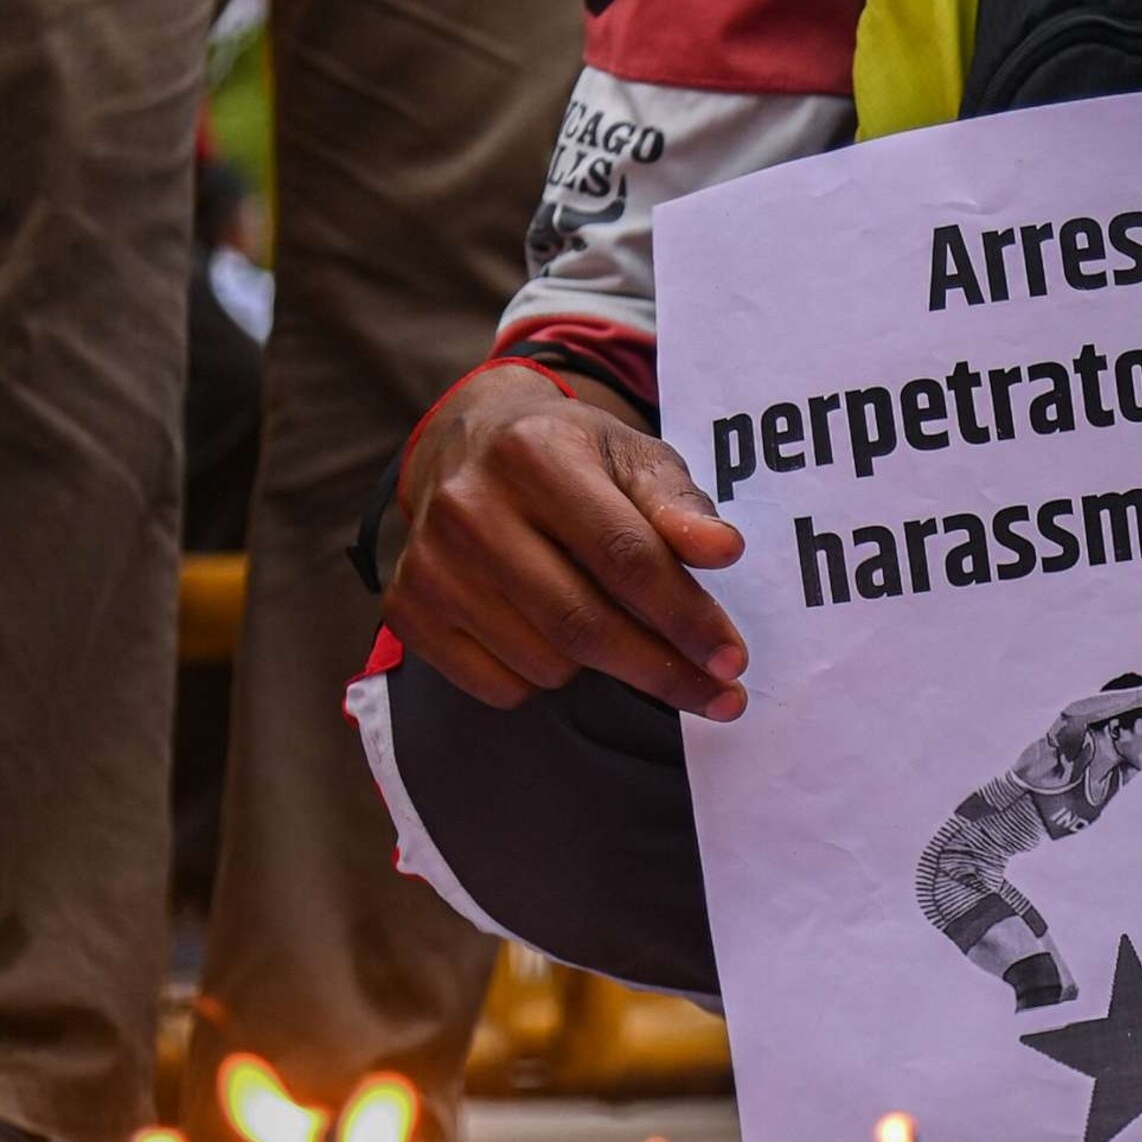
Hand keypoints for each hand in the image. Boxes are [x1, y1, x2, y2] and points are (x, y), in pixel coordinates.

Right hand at [385, 365, 750, 718]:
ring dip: (600, 667)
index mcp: (534, 453)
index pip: (625, 556)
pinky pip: (500, 686)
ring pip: (546, 663)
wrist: (467, 444)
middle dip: (662, 670)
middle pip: (583, 623)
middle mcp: (469, 506)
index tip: (733, 660)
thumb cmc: (572, 458)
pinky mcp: (409, 606)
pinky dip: (543, 678)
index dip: (687, 617)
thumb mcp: (632, 458)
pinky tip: (549, 634)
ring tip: (610, 626)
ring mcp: (430, 561)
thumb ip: (679, 506)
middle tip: (717, 696)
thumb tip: (722, 551)